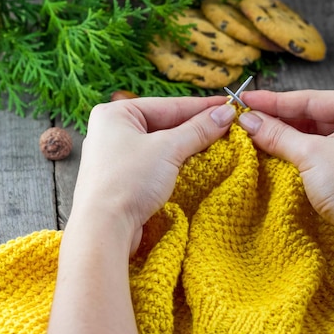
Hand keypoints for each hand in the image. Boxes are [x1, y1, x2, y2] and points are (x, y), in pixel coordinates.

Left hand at [70, 96, 234, 253]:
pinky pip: (157, 161)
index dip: (203, 106)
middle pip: (166, 123)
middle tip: (230, 123)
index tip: (229, 104)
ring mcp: (118, 156)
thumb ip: (199, 130)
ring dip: (190, 144)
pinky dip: (178, 160)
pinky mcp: (125, 178)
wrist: (104, 229)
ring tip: (220, 140)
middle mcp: (113, 131)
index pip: (169, 105)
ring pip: (163, 143)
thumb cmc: (128, 182)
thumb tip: (226, 113)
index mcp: (116, 113)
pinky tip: (198, 160)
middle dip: (198, 126)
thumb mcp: (169, 149)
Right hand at [238, 90, 333, 256]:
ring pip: (316, 136)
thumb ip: (277, 135)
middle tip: (246, 119)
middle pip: (313, 116)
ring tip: (254, 135)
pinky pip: (321, 154)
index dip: (274, 100)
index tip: (247, 99)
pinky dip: (299, 154)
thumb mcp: (311, 155)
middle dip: (279, 120)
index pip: (311, 99)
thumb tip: (249, 120)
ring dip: (286, 138)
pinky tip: (274, 154)